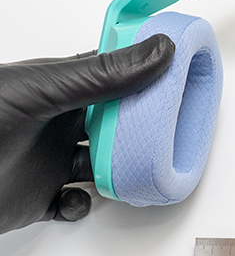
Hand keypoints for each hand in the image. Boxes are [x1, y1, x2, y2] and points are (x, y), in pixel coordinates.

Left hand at [0, 35, 174, 234]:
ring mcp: (48, 161)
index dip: (141, 75)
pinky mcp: (39, 199)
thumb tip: (160, 50)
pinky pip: (73, 203)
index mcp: (56, 88)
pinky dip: (83, 206)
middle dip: (137, 129)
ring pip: (99, 165)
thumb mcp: (43, 90)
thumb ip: (103, 74)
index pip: (109, 75)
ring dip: (117, 170)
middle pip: (110, 123)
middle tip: (161, 131)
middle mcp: (55, 123)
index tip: (174, 76)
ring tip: (131, 171)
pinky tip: (78, 199)